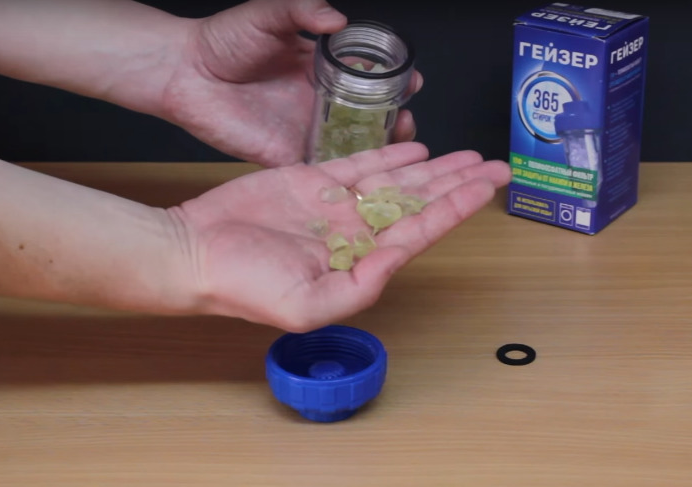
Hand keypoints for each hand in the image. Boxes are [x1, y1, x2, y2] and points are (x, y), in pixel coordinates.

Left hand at [161, 0, 421, 166]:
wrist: (184, 71)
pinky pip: (319, 170)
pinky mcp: (284, 156)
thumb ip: (303, 10)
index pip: (368, 78)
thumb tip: (338, 19)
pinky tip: (364, 176)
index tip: (413, 81)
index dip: (394, 81)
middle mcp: (318, 104)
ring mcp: (303, 131)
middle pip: (369, 118)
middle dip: (396, 120)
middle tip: (409, 120)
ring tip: (399, 147)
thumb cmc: (223, 40)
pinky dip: (342, 176)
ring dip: (378, 150)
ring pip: (351, 148)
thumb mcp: (269, 14)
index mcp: (320, 70)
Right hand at [169, 142, 509, 331]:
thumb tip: (400, 258)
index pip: (420, 231)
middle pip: (420, 204)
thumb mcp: (307, 305)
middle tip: (495, 168)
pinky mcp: (312, 180)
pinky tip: (416, 148)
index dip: (455, 208)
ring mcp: (336, 205)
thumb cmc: (245, 288)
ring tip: (468, 155)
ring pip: (398, 181)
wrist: (196, 254)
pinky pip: (360, 164)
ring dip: (434, 168)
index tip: (485, 190)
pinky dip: (389, 155)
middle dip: (459, 185)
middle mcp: (355, 232)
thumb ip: (361, 286)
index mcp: (361, 262)